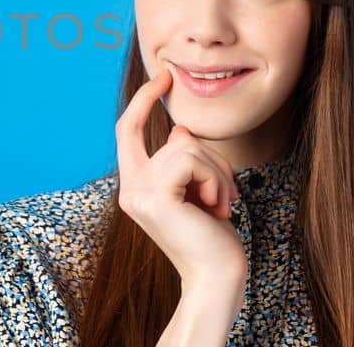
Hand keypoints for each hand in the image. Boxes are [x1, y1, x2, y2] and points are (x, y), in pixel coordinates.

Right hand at [114, 65, 246, 284]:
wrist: (216, 277)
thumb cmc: (212, 239)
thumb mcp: (198, 191)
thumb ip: (183, 161)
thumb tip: (179, 130)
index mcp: (135, 187)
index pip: (127, 131)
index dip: (143, 100)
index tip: (164, 76)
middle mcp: (129, 189)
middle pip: (174, 139)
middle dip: (212, 159)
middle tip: (227, 193)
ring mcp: (139, 193)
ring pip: (188, 147)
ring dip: (219, 174)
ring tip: (222, 206)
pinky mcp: (155, 197)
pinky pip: (192, 159)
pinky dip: (216, 180)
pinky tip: (218, 209)